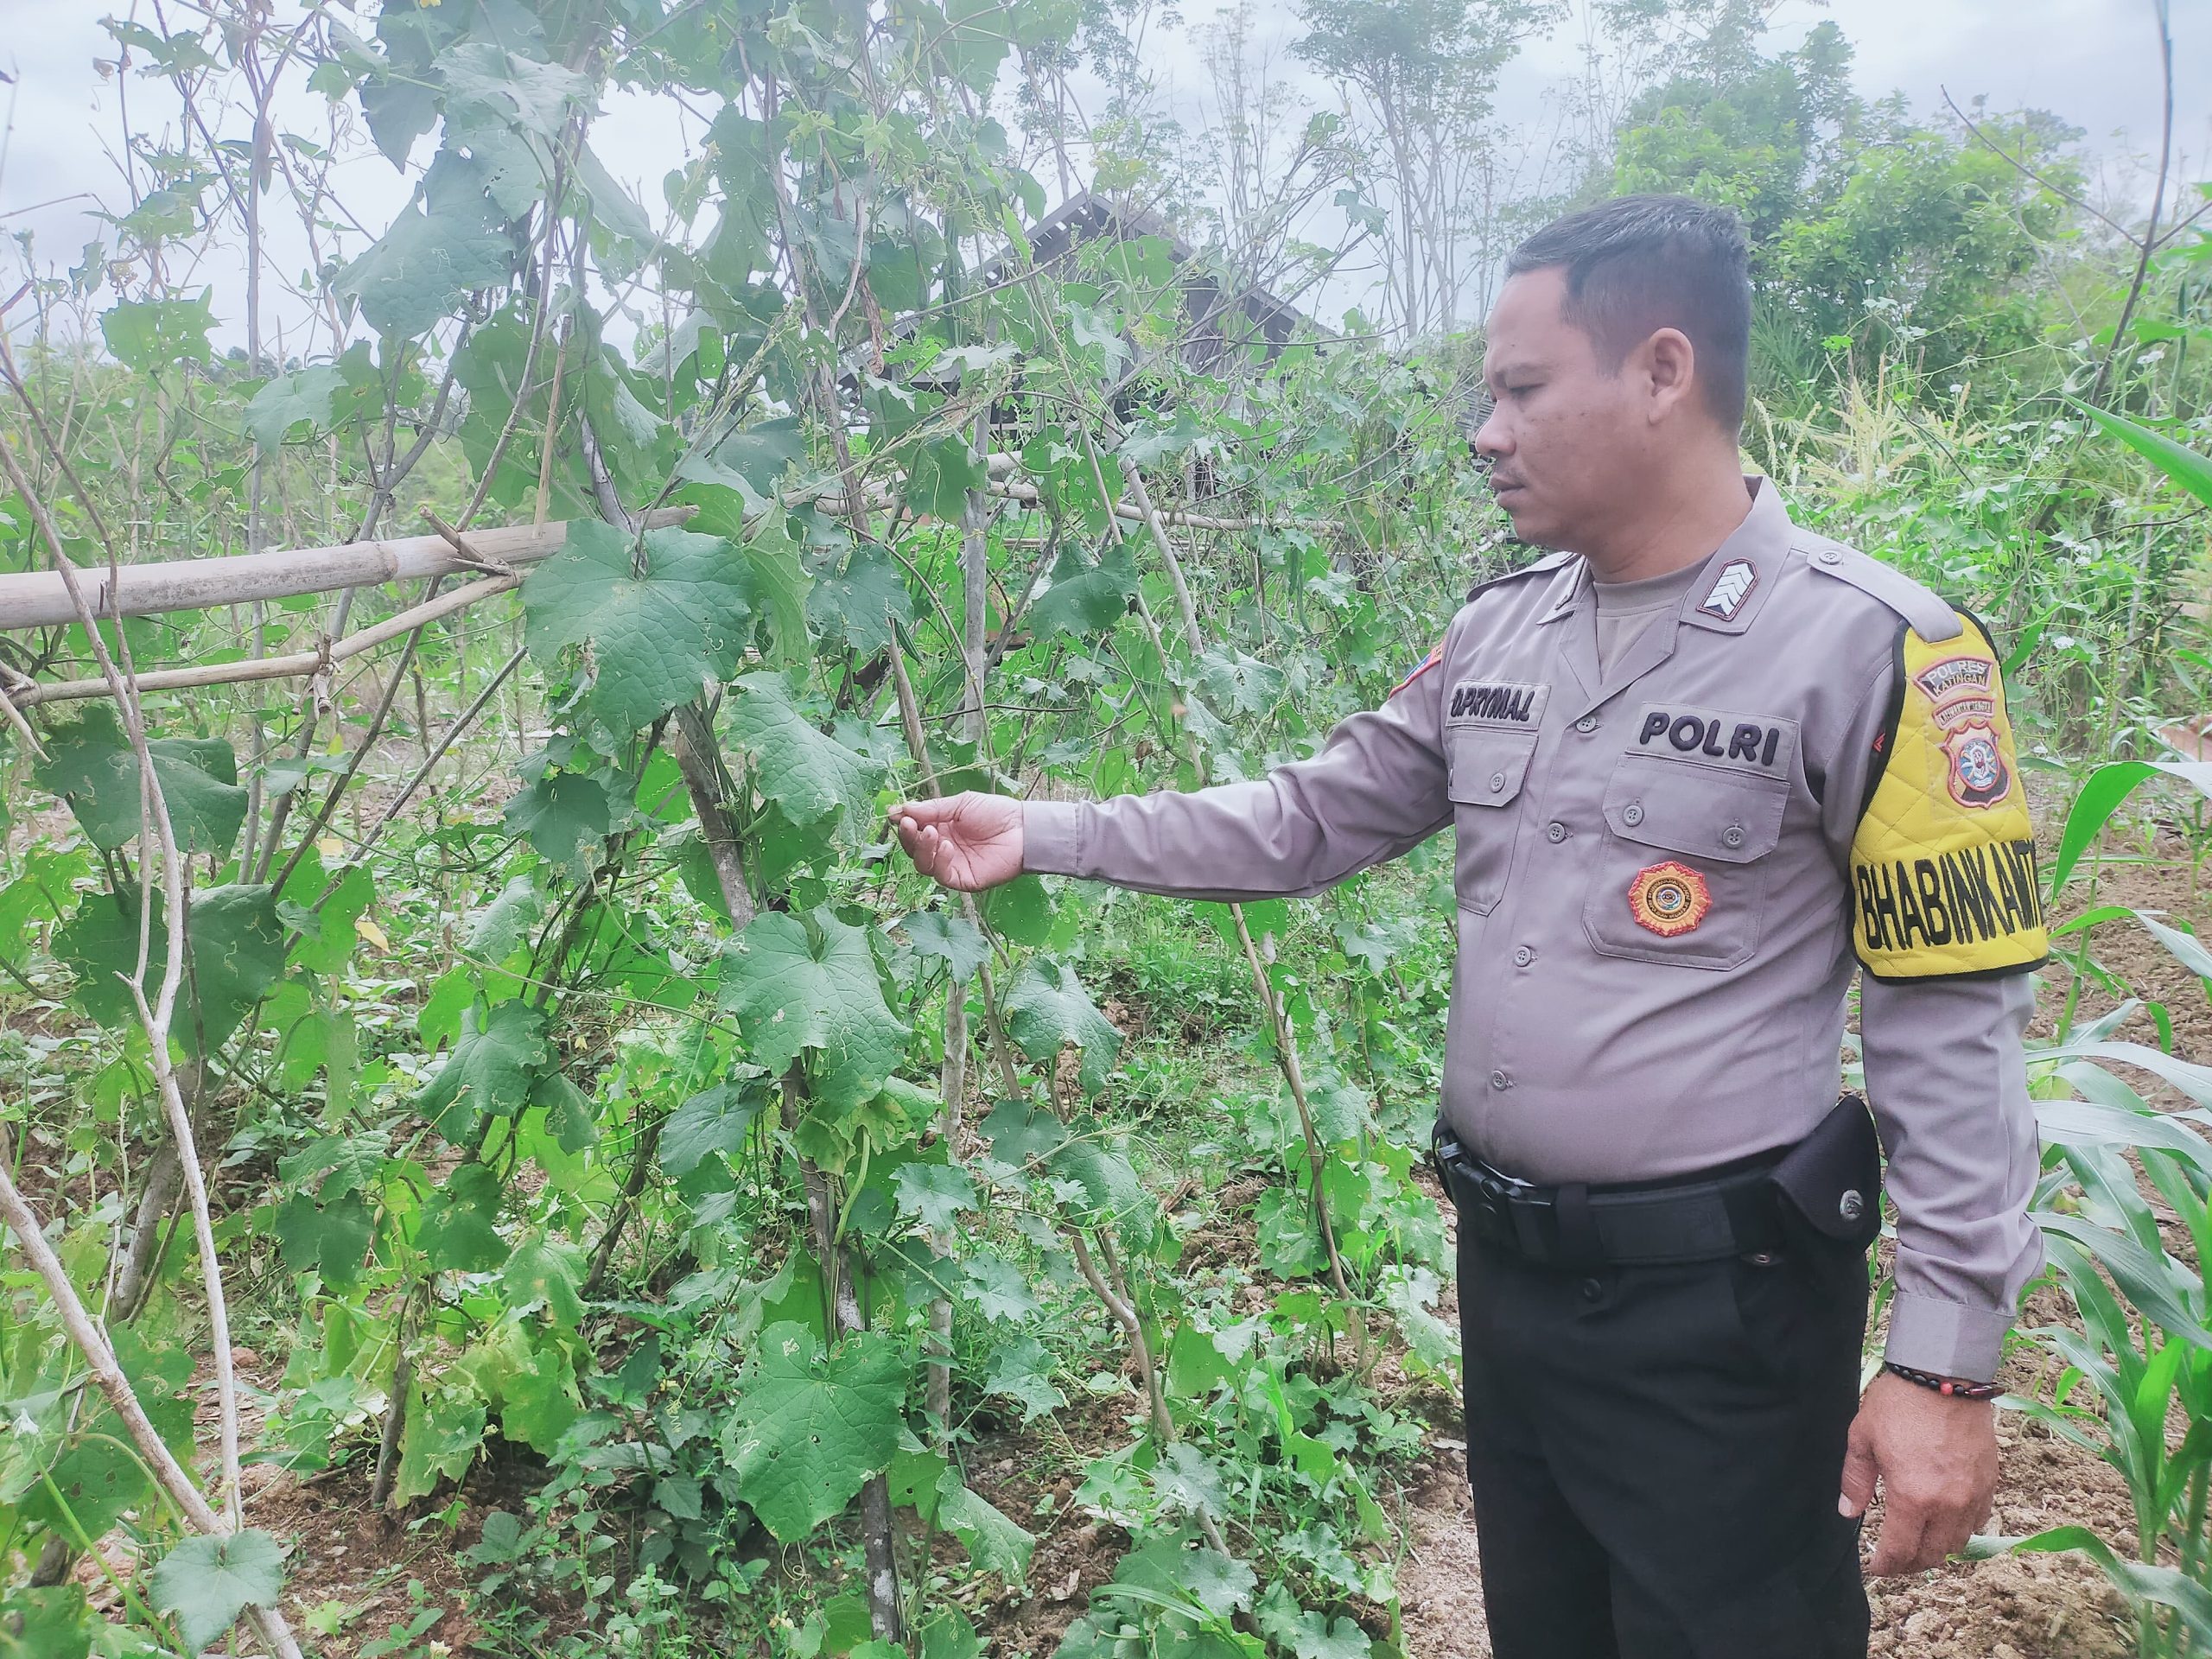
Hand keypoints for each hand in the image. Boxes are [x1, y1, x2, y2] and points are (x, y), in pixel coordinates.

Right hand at [890, 793, 1023, 891]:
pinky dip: (939, 861)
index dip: (903, 823)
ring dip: (921, 848)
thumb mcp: (960, 804)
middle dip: (908, 836)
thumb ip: (932, 809)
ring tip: (930, 832)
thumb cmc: (995, 812)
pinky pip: (942, 875)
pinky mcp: (962, 879)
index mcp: (940, 828)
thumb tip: (900, 809)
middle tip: (910, 824)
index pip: (913, 830)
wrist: (1023, 829)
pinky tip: (946, 846)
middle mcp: (942, 848)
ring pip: (923, 864)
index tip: (896, 814)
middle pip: (913, 849)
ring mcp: (951, 865)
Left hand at [1840, 1369, 1999, 1574]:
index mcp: (1913, 1498)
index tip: (1875, 1567)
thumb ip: (1855, 1480)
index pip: (1901, 1550)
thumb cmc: (1898, 1404)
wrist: (1944, 1376)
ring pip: (1959, 1542)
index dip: (1886, 1565)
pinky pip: (1979, 1520)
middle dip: (1911, 1564)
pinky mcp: (1990, 1482)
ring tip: (1919, 1546)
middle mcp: (1948, 1505)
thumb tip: (1848, 1512)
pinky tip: (1946, 1523)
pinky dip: (1962, 1530)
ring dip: (1938, 1551)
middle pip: (1933, 1555)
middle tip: (1894, 1561)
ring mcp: (1973, 1495)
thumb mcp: (1863, 1439)